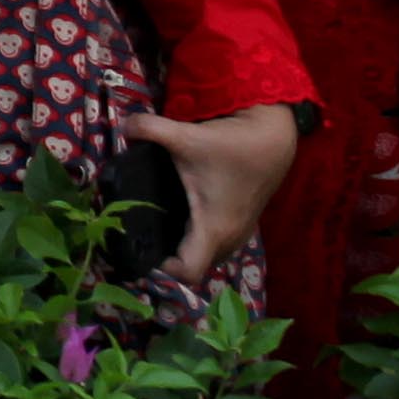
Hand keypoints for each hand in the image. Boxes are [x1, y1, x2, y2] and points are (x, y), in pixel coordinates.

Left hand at [130, 99, 301, 281]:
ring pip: (206, 255)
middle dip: (168, 254)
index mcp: (213, 229)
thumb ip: (150, 129)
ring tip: (158, 220)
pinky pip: (216, 244)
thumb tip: (124, 126)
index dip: (162, 268)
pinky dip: (199, 236)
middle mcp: (228, 240)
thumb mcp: (187, 136)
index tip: (143, 244)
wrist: (274, 140)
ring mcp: (239, 235)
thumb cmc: (233, 145)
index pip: (188, 273)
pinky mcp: (243, 225)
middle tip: (141, 228)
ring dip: (185, 245)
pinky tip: (183, 212)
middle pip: (193, 265)